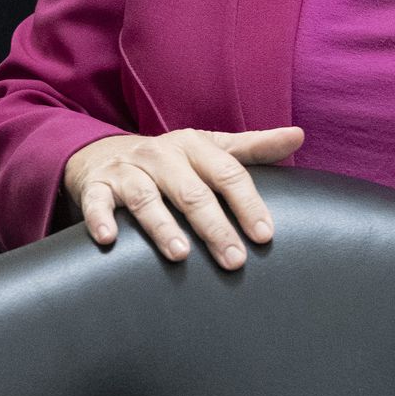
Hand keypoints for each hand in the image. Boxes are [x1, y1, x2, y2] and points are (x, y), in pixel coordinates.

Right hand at [62, 127, 303, 268]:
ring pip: (146, 197)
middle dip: (214, 227)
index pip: (228, 174)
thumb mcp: (211, 149)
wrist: (104, 153)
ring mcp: (127, 170)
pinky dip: (101, 218)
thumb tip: (299, 135)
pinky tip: (109, 239)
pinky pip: (96, 201)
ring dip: (162, 225)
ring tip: (180, 254)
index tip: (264, 235)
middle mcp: (162, 155)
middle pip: (191, 192)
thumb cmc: (171, 160)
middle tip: (234, 260)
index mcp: (194, 146)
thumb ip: (254, 148)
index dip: (247, 204)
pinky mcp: (96, 185)